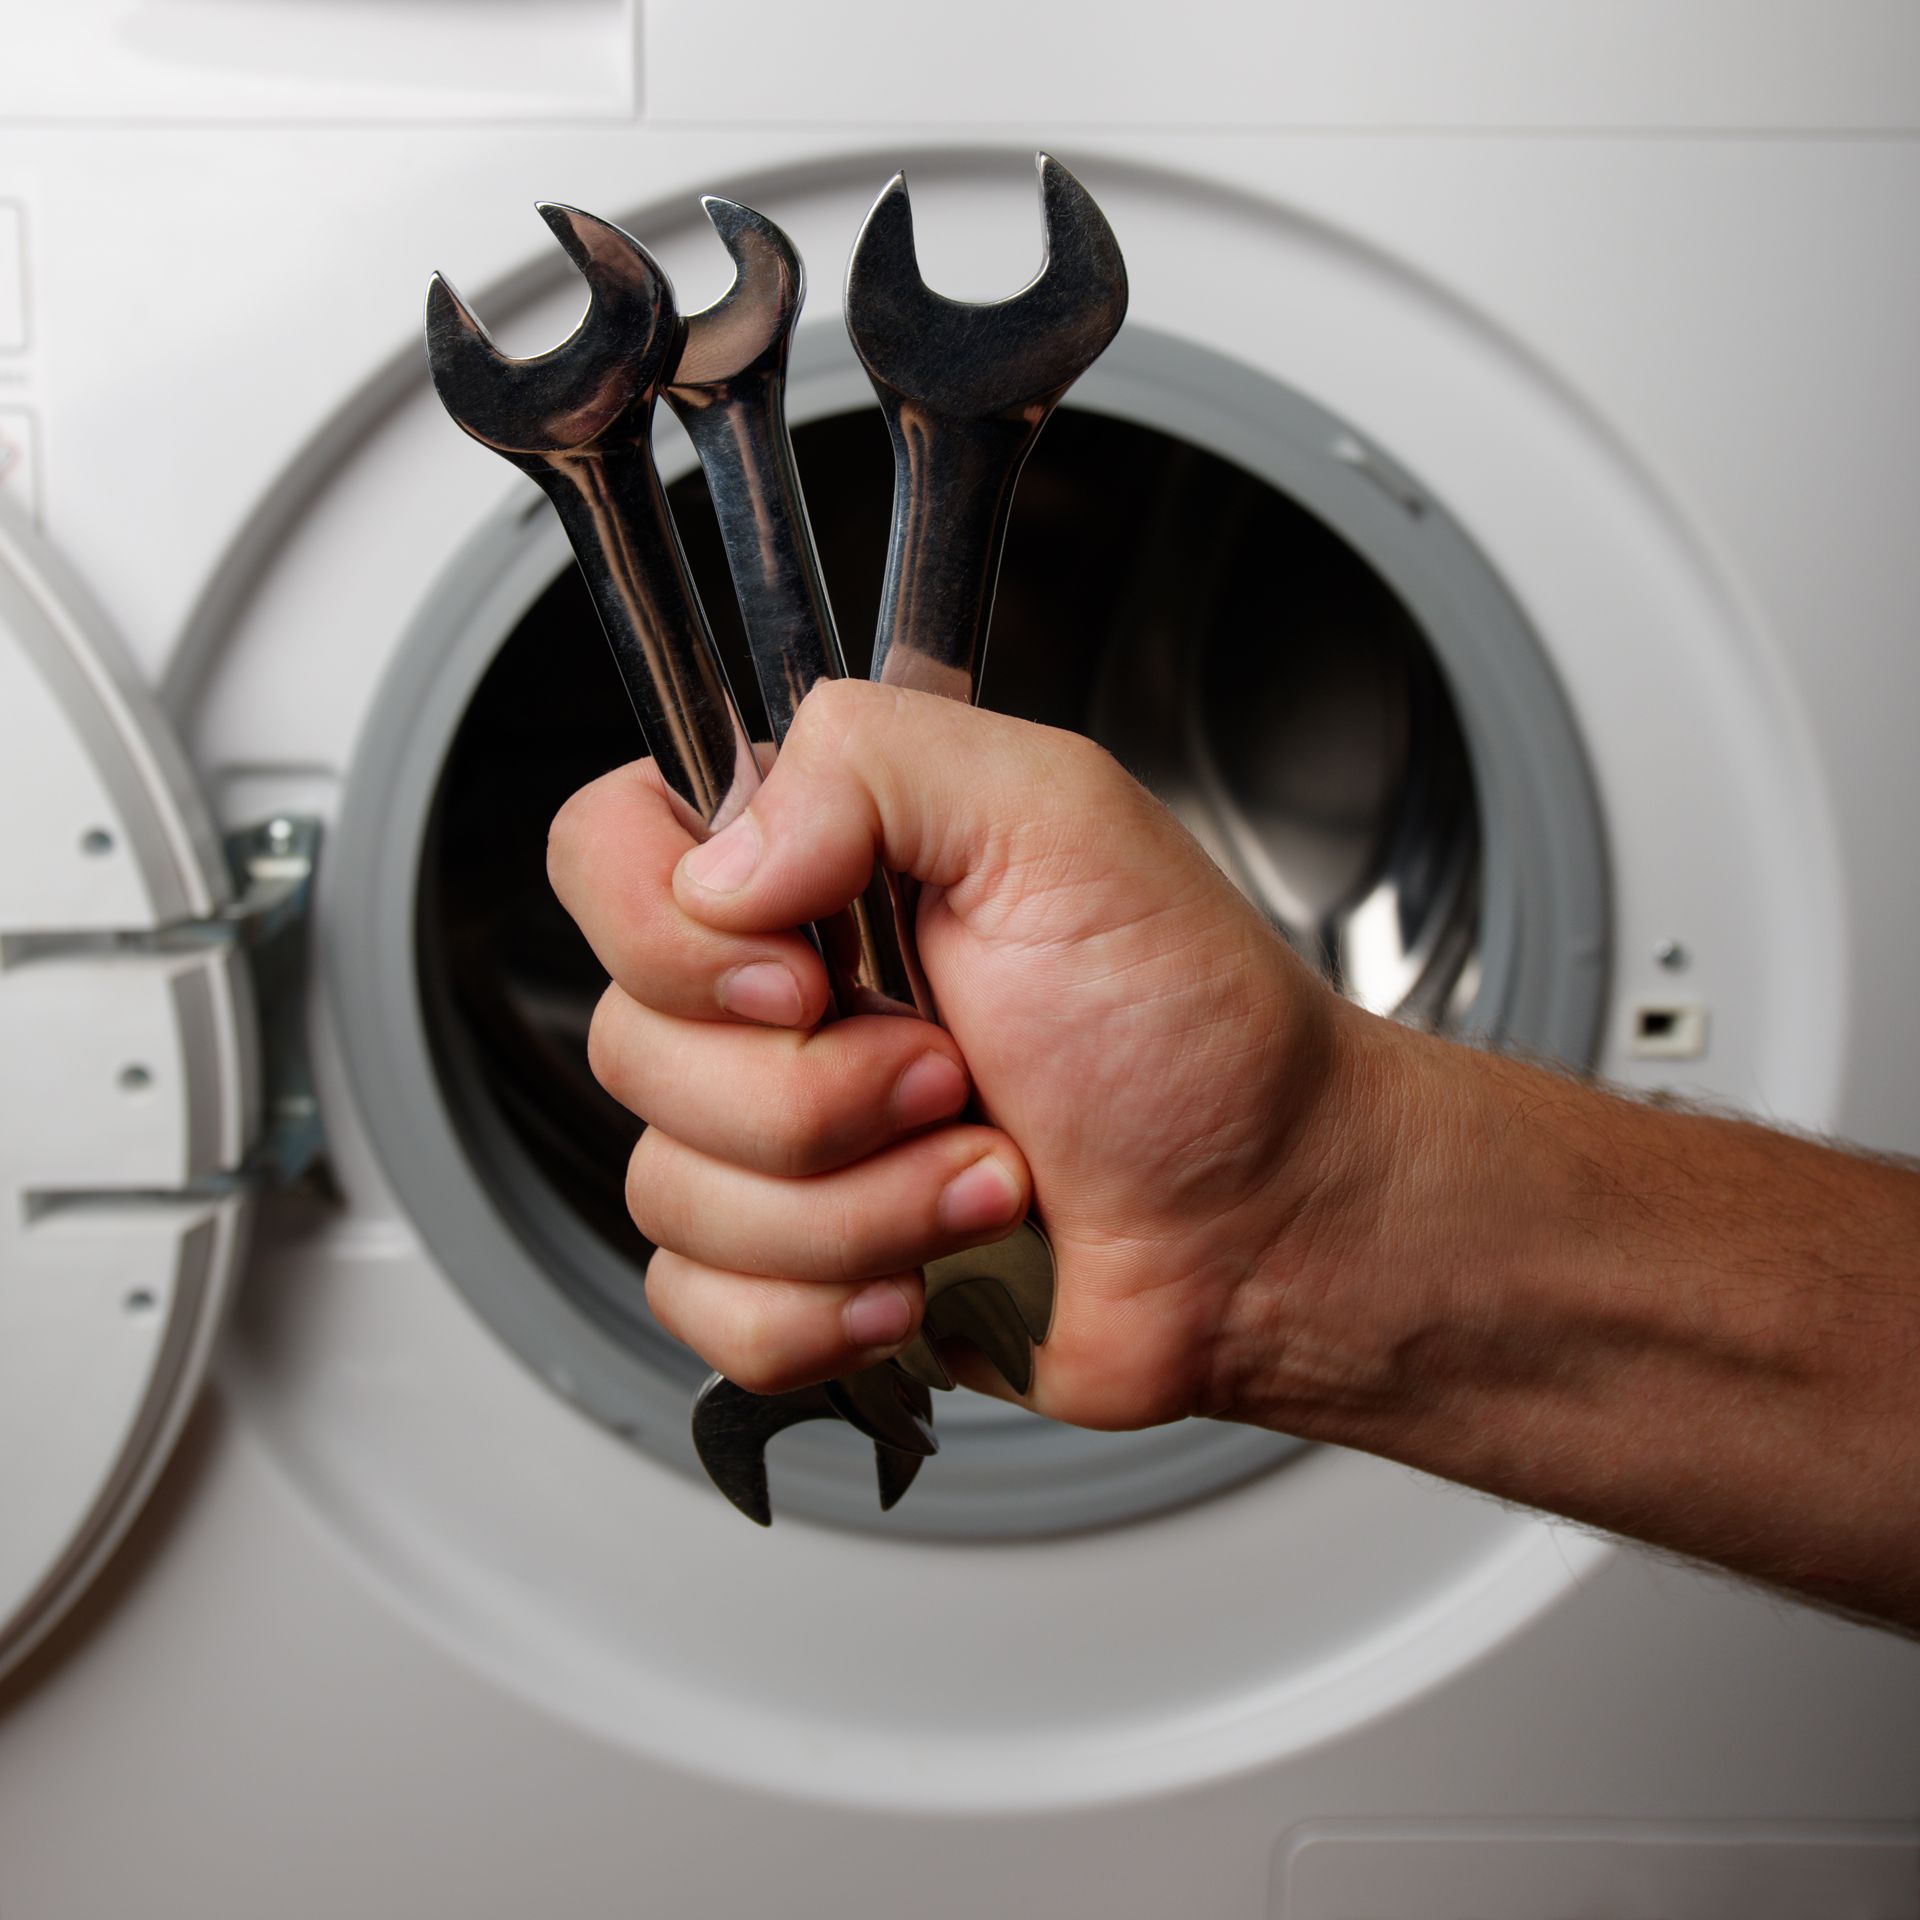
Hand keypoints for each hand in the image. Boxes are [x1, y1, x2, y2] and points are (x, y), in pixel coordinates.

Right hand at [547, 678, 1360, 1429]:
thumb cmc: (1194, 1029)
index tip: (806, 979)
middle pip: (628, 1046)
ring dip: (857, 1210)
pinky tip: (931, 1278)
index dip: (668, 936)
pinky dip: (825, 1311)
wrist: (1265, 1226)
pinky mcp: (792, 1263)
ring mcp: (775, 1138)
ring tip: (990, 1175)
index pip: (603, 850)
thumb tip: (720, 866)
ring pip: (666, 1191)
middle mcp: (772, 994)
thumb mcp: (1062, 821)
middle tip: (958, 1075)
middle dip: (817, 1098)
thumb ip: (875, 763)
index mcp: (816, 861)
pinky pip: (699, 1304)